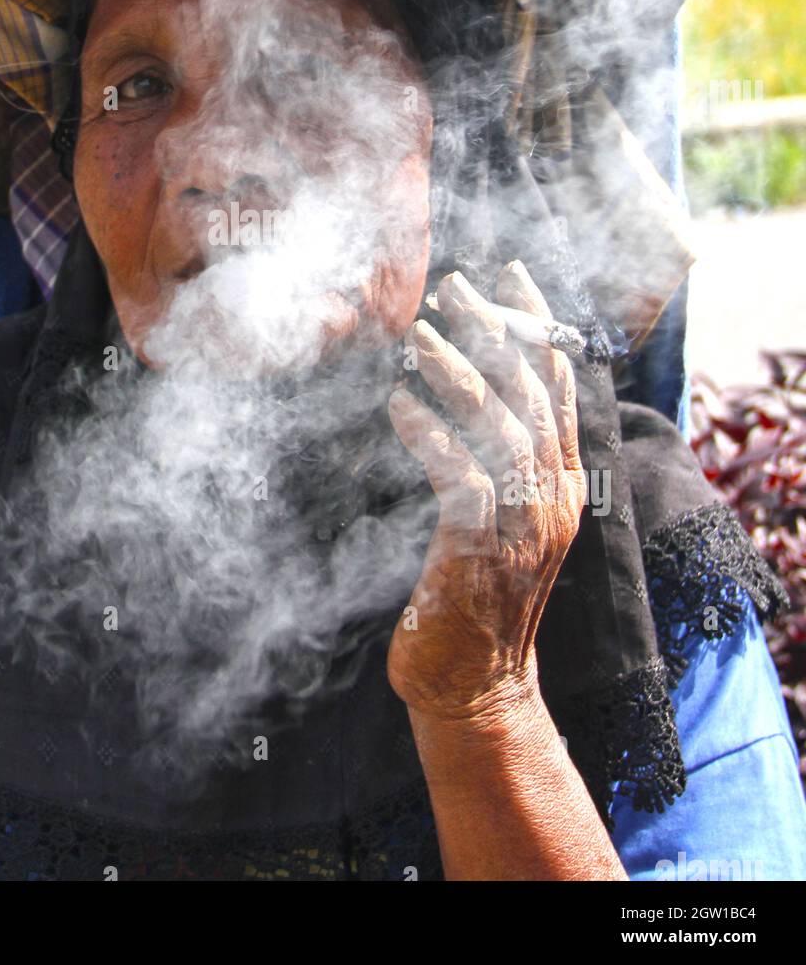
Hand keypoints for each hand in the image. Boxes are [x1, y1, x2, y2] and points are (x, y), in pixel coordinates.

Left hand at [386, 259, 585, 724]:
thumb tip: (463, 394)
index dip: (538, 326)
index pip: (560, 387)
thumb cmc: (474, 596)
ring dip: (458, 372)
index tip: (511, 276)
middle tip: (455, 287)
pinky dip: (432, 434)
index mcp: (564, 484)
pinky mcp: (481, 552)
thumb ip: (498, 462)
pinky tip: (400, 404)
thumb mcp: (502, 521)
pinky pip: (462, 477)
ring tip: (420, 331)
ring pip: (501, 427)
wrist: (474, 688)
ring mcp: (524, 526)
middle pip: (531, 394)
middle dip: (495, 332)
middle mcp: (554, 498)